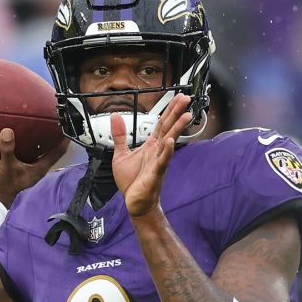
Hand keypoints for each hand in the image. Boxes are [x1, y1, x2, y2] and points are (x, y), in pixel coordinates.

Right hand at [0, 129, 69, 207]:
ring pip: (35, 149)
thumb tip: (7, 132)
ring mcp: (25, 166)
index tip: (68, 126)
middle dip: (50, 135)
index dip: (63, 139)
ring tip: (36, 122)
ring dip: (36, 138)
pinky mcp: (15, 164)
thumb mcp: (6, 166)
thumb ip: (8, 149)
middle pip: (48, 149)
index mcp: (39, 169)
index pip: (58, 152)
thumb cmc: (2, 186)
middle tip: (51, 120)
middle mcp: (35, 167)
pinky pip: (22, 150)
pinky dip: (22, 142)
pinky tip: (18, 132)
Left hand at [109, 93, 193, 217]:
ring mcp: (158, 162)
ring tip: (186, 115)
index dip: (169, 110)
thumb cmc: (131, 181)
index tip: (177, 98)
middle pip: (168, 128)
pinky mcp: (154, 174)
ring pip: (169, 142)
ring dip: (177, 129)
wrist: (135, 203)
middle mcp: (157, 152)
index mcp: (150, 146)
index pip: (161, 124)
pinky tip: (169, 142)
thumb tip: (115, 117)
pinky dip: (166, 152)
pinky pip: (161, 162)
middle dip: (176, 113)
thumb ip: (119, 136)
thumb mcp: (120, 154)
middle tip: (186, 99)